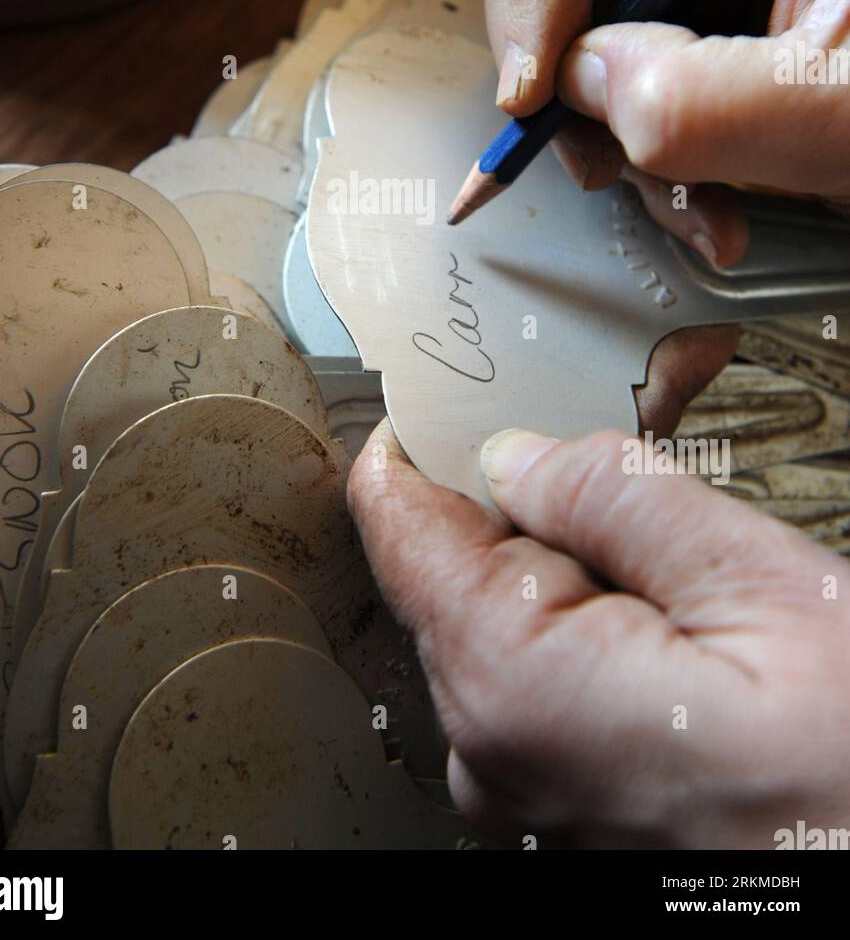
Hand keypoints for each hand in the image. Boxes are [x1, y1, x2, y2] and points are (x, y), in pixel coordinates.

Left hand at [350, 420, 849, 848]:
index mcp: (510, 684)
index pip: (401, 517)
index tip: (495, 375)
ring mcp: (526, 769)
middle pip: (463, 550)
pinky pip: (548, 653)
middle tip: (644, 406)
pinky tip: (674, 585)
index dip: (445, 428)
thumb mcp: (755, 590)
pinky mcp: (566, 779)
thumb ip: (616, 499)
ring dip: (587, 534)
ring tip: (683, 513)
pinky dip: (601, 599)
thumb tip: (514, 454)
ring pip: (513, 597)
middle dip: (545, 473)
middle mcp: (494, 740)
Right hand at [484, 0, 849, 264]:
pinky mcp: (735, 1)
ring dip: (620, 130)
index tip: (535, 90)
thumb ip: (713, 102)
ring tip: (693, 210)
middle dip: (575, 67)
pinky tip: (710, 202)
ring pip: (597, 13)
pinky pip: (641, 61)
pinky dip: (656, 144)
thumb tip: (577, 91)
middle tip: (602, 164)